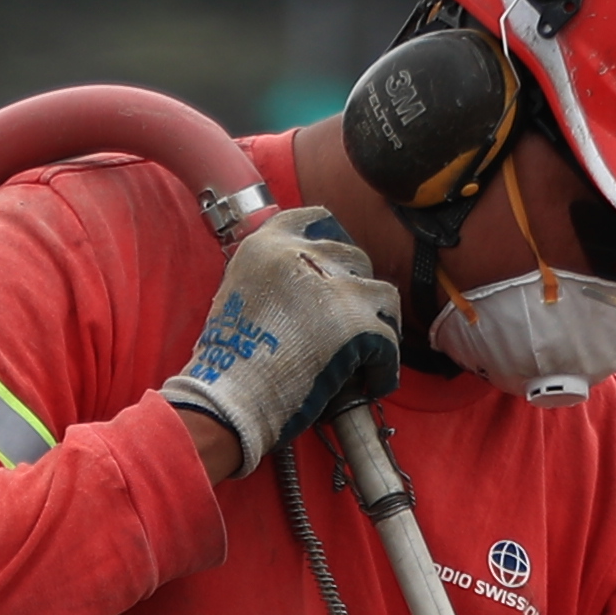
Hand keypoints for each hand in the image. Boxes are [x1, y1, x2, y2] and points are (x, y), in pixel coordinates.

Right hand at [161, 210, 399, 467]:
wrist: (229, 396)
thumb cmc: (226, 362)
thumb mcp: (237, 296)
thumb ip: (272, 280)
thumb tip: (306, 293)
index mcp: (269, 244)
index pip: (315, 219)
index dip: (334, 241)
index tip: (338, 267)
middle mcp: (303, 255)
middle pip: (354, 257)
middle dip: (356, 291)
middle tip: (350, 323)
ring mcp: (334, 287)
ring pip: (382, 295)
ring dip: (379, 323)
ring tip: (370, 352)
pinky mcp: (356, 324)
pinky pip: (389, 341)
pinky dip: (384, 365)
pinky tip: (372, 383)